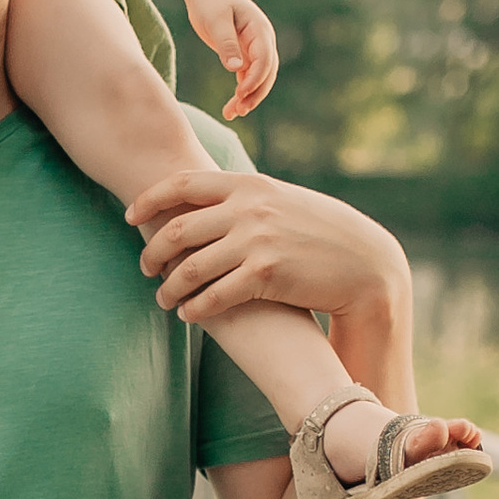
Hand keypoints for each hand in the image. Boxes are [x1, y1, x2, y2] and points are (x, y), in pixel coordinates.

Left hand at [124, 163, 408, 329]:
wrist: (366, 264)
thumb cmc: (323, 234)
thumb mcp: (284, 201)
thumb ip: (247, 197)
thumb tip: (208, 198)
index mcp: (250, 184)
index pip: (183, 185)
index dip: (149, 201)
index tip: (132, 217)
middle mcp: (249, 208)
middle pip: (178, 230)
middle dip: (154, 252)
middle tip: (146, 269)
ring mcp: (257, 240)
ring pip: (191, 267)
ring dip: (170, 287)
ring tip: (165, 300)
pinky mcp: (266, 274)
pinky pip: (214, 295)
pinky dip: (195, 307)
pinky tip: (189, 315)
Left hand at [184, 0, 277, 121]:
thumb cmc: (210, 1)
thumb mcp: (216, 21)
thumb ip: (227, 44)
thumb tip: (236, 69)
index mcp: (259, 30)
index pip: (265, 59)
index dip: (255, 79)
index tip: (240, 93)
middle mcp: (262, 41)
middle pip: (267, 73)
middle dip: (255, 93)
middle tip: (239, 110)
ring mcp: (254, 49)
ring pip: (258, 79)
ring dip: (248, 97)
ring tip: (231, 114)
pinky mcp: (243, 55)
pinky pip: (246, 78)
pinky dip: (240, 93)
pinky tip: (230, 108)